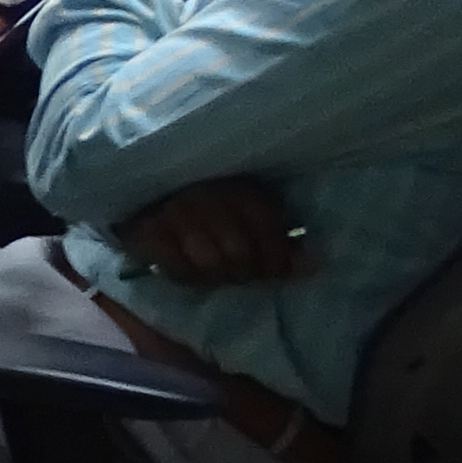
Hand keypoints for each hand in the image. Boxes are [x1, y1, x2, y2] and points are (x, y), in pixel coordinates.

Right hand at [118, 176, 308, 284]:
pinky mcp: (147, 232)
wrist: (147, 184)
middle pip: (239, 254)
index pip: (267, 229)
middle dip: (246, 272)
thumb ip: (279, 237)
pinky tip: (192, 272)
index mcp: (238, 186)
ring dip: (218, 277)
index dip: (277, 259)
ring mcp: (173, 213)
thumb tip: (314, 263)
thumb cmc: (210, 204)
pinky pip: (178, 271)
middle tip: (244, 274)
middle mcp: (206, 196)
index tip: (274, 271)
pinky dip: (188, 278)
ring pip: (209, 265)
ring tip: (219, 274)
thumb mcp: (249, 210)